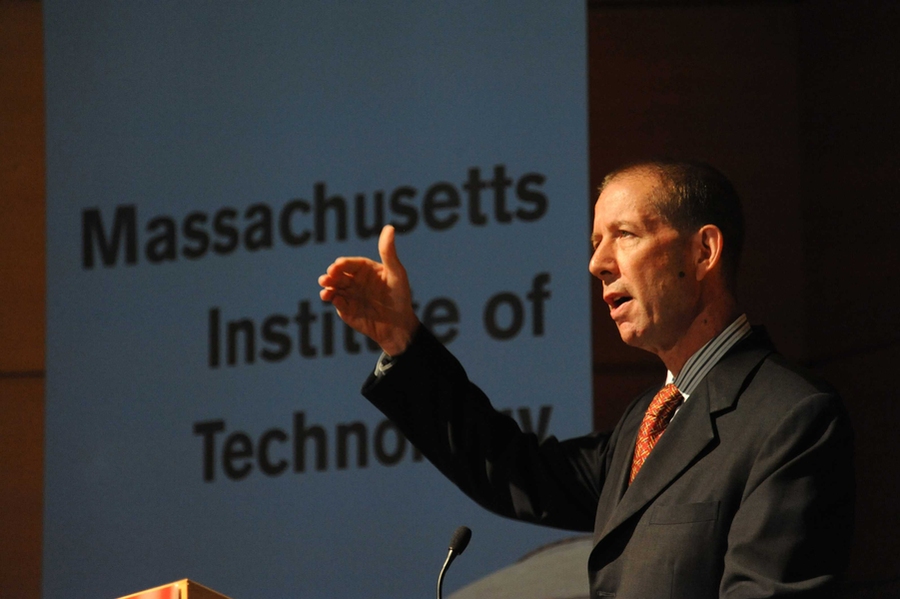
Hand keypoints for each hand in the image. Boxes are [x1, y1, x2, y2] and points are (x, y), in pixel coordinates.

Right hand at [318, 225, 419, 355]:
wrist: (398, 325)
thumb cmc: (400, 296)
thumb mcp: (396, 273)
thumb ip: (388, 252)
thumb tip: (389, 227)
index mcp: (366, 269)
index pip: (350, 263)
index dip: (343, 264)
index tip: (337, 266)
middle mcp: (355, 280)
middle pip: (339, 274)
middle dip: (331, 275)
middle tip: (328, 276)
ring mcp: (349, 294)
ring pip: (334, 287)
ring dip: (327, 286)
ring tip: (325, 288)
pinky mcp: (345, 309)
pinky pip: (336, 302)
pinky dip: (331, 299)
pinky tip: (330, 297)